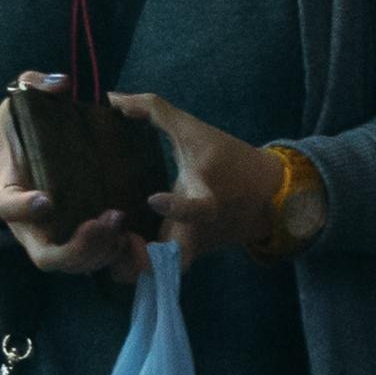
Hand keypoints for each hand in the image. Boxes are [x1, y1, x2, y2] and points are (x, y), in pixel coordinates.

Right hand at [0, 77, 135, 280]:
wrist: (8, 170)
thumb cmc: (15, 138)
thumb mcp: (16, 108)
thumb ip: (33, 89)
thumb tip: (61, 83)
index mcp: (9, 194)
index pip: (10, 207)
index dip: (25, 208)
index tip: (46, 199)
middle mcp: (28, 227)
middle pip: (46, 255)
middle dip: (77, 247)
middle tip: (105, 222)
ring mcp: (50, 239)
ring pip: (71, 265)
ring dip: (99, 254)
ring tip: (123, 229)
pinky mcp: (72, 243)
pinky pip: (89, 262)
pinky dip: (109, 258)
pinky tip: (132, 239)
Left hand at [116, 91, 283, 260]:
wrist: (269, 196)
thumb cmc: (229, 159)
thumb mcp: (194, 130)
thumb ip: (154, 111)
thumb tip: (113, 98)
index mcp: (207, 201)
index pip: (197, 211)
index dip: (178, 208)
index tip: (154, 198)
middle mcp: (196, 233)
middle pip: (163, 268)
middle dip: (136, 263)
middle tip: (114, 240)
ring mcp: (188, 249)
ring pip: (153, 276)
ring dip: (129, 267)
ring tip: (107, 242)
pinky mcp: (181, 256)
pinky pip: (153, 268)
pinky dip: (131, 261)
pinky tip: (110, 239)